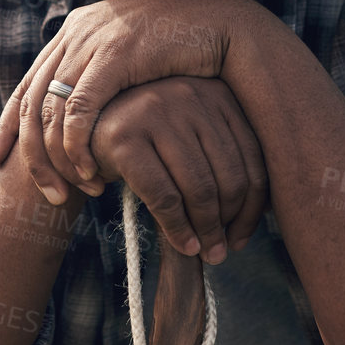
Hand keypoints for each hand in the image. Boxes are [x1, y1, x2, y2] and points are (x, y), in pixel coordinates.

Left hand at [0, 0, 270, 196]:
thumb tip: (85, 113)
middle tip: (42, 193)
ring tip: (70, 191)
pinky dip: (78, 145)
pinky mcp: (115, 54)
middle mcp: (76, 31)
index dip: (8, 126)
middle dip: (29, 154)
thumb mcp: (132, 62)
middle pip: (31, 101)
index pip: (28, 84)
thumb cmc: (184, 51)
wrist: (224, 24)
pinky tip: (89, 171)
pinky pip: (81, 109)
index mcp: (75, 31)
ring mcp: (93, 40)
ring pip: (50, 109)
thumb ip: (105, 77)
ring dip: (57, 158)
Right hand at [89, 76, 267, 261]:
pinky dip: (176, 228)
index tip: (243, 236)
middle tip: (222, 251)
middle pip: (230, 176)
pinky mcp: (125, 136)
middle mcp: (190, 94)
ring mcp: (156, 112)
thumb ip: (221, 159)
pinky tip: (182, 245)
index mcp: (217, 93)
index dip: (254, 207)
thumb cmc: (147, 139)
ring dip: (205, 230)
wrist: (82, 127)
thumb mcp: (190, 137)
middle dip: (229, 223)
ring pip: (199, 188)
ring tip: (205, 251)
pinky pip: (163, 195)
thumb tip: (262, 213)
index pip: (253, 158)